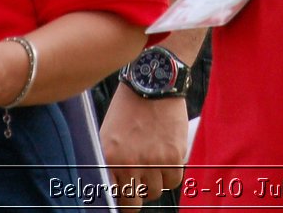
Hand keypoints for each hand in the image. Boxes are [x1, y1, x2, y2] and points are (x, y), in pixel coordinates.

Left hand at [100, 90, 188, 208]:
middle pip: (136, 201)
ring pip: (157, 191)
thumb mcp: (108, 134)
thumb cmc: (128, 106)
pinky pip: (174, 179)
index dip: (121, 200)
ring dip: (155, 183)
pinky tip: (166, 161)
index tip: (125, 198)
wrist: (153, 82)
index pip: (116, 196)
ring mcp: (154, 160)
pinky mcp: (174, 154)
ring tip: (153, 166)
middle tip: (138, 186)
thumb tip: (115, 186)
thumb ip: (111, 161)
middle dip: (136, 197)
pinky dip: (171, 174)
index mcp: (111, 158)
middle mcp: (131, 163)